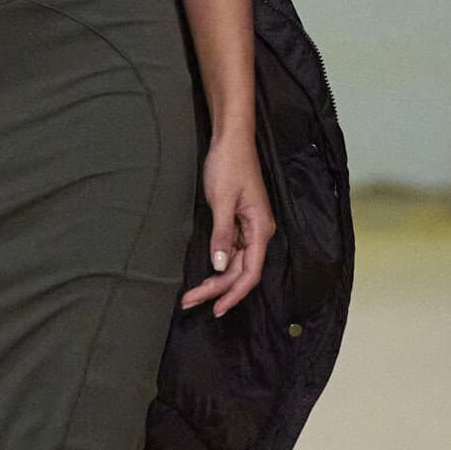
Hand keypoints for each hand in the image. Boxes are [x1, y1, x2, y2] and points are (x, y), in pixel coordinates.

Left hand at [180, 132, 274, 318]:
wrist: (230, 140)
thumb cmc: (229, 165)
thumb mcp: (221, 201)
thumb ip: (222, 234)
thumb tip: (219, 266)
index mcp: (260, 230)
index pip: (250, 273)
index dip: (233, 294)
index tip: (216, 309)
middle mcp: (257, 233)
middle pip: (240, 272)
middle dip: (217, 290)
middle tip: (190, 301)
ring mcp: (248, 228)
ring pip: (234, 264)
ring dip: (215, 280)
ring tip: (192, 294)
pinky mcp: (238, 222)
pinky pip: (230, 251)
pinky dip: (217, 264)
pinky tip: (205, 274)